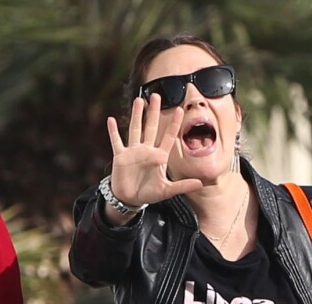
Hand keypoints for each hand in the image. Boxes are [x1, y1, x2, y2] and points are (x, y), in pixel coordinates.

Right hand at [107, 94, 202, 210]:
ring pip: (135, 129)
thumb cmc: (148, 194)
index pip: (168, 137)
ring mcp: (133, 152)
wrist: (130, 199)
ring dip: (136, 115)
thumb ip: (182, 186)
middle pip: (151, 127)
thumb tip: (201, 184)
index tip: (179, 109)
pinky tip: (111, 120)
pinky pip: (117, 141)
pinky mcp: (121, 157)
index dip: (174, 124)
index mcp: (159, 157)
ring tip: (138, 100)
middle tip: (157, 95)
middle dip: (154, 112)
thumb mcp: (167, 191)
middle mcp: (146, 150)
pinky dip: (113, 132)